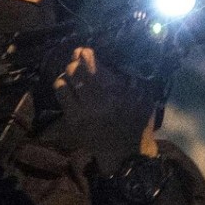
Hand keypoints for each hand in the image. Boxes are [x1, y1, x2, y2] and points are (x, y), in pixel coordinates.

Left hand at [41, 47, 157, 172]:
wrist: (127, 154)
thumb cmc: (138, 123)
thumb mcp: (144, 99)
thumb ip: (133, 80)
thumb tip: (119, 62)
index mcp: (115, 92)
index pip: (93, 67)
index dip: (86, 55)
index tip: (85, 51)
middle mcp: (95, 100)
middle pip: (75, 71)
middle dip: (75, 62)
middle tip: (78, 59)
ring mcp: (81, 112)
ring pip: (64, 82)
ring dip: (67, 76)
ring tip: (72, 75)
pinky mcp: (72, 121)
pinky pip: (61, 97)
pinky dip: (63, 88)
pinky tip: (69, 89)